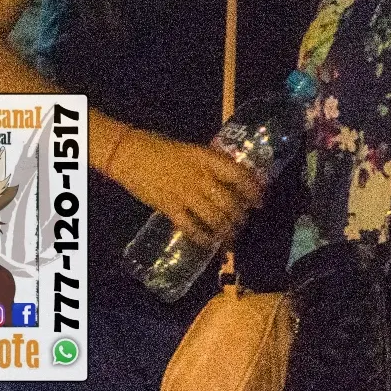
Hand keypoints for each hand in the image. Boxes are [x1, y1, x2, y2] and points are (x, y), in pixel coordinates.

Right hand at [111, 130, 262, 247]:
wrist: (129, 153)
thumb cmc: (162, 148)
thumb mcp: (193, 151)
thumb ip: (211, 166)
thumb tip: (231, 182)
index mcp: (207, 159)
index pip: (239, 175)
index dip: (253, 190)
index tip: (260, 201)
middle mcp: (200, 177)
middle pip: (229, 202)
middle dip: (240, 216)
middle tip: (243, 222)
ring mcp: (184, 193)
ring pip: (214, 218)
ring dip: (226, 230)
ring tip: (231, 236)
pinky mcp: (169, 207)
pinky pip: (191, 227)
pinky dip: (203, 237)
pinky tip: (210, 242)